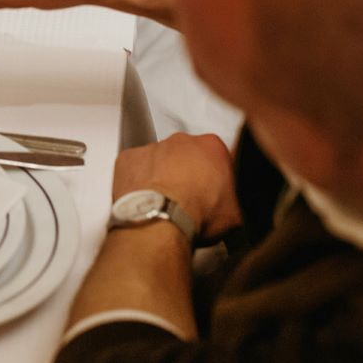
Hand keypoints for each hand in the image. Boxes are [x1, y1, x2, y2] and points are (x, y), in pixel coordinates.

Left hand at [113, 132, 240, 242]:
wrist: (160, 221)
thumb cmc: (197, 215)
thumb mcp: (235, 212)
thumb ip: (234, 198)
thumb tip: (231, 204)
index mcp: (212, 146)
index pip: (215, 154)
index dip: (213, 174)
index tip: (210, 189)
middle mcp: (181, 141)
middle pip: (185, 153)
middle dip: (185, 171)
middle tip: (186, 196)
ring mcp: (152, 147)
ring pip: (158, 158)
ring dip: (160, 174)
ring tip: (163, 200)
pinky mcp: (128, 157)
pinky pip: (133, 166)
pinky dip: (137, 179)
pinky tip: (144, 197)